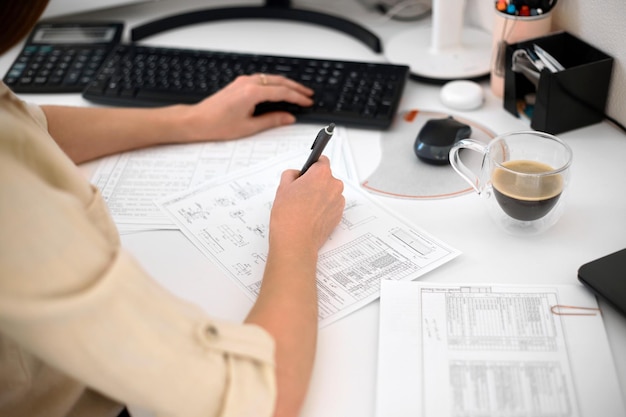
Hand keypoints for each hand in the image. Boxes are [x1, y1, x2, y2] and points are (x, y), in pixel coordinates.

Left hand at [181, 73, 313, 141]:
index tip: (307, 102)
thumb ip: (272, 120)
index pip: (282, 92)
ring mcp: (242, 81)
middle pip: (279, 81)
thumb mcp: (249, 127)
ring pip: (271, 78)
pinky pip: (262, 79)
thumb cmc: (217, 125)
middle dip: (295, 88)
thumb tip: (288, 118)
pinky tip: (278, 90)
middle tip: (308, 94)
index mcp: (252, 93)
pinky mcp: (238, 84)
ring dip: (285, 84)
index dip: (297, 97)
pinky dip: (274, 83)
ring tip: (297, 92)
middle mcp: (247, 83)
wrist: (196, 121)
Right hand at [269, 156, 344, 253]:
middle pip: (325, 178)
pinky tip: (310, 216)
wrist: (296, 241)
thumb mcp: (282, 187)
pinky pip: (331, 206)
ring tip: (304, 207)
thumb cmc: (288, 215)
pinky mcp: (339, 215)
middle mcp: (334, 186)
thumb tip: (296, 174)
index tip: (306, 172)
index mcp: (321, 174)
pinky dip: (323, 208)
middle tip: (299, 193)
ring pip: (328, 192)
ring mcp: (338, 201)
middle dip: (314, 183)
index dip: (312, 167)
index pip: (321, 161)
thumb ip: (291, 174)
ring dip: (319, 196)